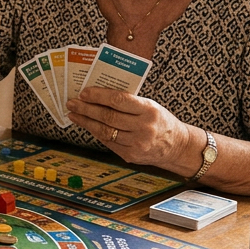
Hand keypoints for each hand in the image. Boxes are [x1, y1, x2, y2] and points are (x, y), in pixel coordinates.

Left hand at [66, 86, 192, 171]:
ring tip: (74, 114)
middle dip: (86, 109)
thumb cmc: (160, 120)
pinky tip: (87, 125)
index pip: (119, 100)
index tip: (84, 92)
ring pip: (105, 131)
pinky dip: (96, 133)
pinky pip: (108, 142)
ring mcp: (137, 144)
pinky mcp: (131, 156)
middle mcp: (144, 128)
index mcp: (149, 110)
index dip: (99, 96)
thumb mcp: (150, 106)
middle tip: (72, 103)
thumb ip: (128, 102)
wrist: (177, 146)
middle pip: (108, 117)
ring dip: (86, 122)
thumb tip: (98, 96)